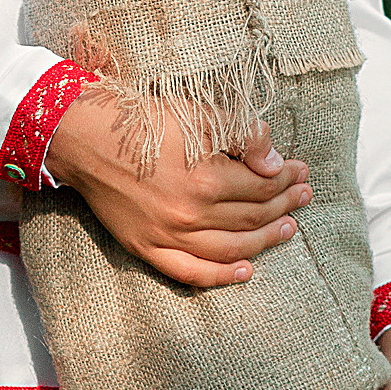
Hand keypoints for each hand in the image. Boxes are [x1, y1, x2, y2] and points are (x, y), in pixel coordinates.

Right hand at [43, 93, 310, 289]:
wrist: (86, 139)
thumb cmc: (143, 121)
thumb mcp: (198, 113)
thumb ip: (244, 136)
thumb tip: (276, 165)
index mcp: (206, 179)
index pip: (262, 186)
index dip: (288, 179)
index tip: (302, 172)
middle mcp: (190, 214)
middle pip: (252, 216)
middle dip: (284, 205)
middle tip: (304, 197)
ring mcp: (168, 236)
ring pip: (231, 248)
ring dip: (265, 241)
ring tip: (288, 229)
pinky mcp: (147, 248)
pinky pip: (191, 272)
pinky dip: (221, 276)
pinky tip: (247, 271)